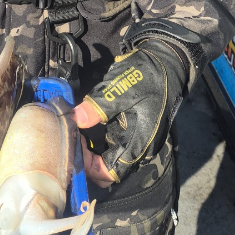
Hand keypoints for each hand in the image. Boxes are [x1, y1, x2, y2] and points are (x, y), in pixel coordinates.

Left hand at [73, 38, 188, 183]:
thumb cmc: (147, 77)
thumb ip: (99, 106)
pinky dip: (95, 137)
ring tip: (72, 130)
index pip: (110, 172)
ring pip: (107, 155)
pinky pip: (109, 141)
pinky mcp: (129, 128)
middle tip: (69, 137)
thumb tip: (76, 120)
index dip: (89, 166)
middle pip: (106, 167)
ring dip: (89, 148)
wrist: (165, 62)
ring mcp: (133, 138)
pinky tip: (82, 124)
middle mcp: (137, 146)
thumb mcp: (121, 89)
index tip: (74, 145)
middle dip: (85, 157)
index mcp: (138, 143)